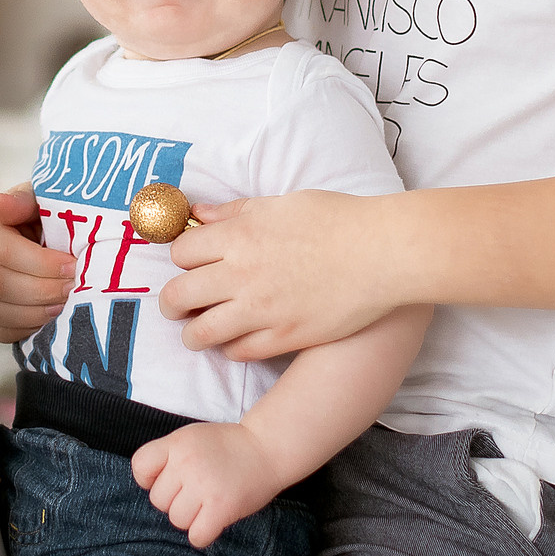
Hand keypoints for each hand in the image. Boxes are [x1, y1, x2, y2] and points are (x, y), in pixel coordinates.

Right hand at [0, 185, 75, 343]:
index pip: (6, 252)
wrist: (27, 237)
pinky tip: (48, 319)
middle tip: (73, 288)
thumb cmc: (36, 218)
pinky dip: (24, 329)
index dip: (42, 263)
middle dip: (42, 290)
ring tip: (64, 305)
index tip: (73, 266)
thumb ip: (21, 200)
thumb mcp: (35, 200)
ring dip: (34, 313)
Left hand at [132, 422, 288, 548]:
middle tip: (196, 492)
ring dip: (190, 518)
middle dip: (174, 501)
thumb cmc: (228, 445)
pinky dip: (203, 533)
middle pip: (158, 500)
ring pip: (176, 520)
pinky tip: (214, 520)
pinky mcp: (221, 507)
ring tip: (207, 504)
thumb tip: (149, 487)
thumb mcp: (192, 438)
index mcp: (177, 443)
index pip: (140, 467)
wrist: (267, 447)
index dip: (149, 479)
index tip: (167, 480)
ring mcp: (204, 486)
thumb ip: (169, 457)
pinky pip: (196, 536)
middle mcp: (186, 463)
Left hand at [159, 190, 394, 360]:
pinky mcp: (284, 337)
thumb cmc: (337, 220)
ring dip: (193, 333)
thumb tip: (199, 213)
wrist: (382, 253)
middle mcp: (242, 274)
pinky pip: (238, 352)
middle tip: (178, 305)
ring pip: (200, 333)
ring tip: (198, 332)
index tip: (190, 264)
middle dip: (172, 302)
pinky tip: (236, 340)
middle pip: (179, 295)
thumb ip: (235, 211)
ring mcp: (261, 310)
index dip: (182, 259)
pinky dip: (230, 348)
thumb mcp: (281, 203)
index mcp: (239, 235)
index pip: (181, 253)